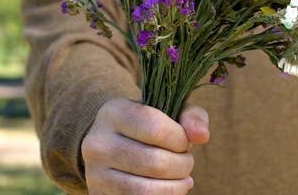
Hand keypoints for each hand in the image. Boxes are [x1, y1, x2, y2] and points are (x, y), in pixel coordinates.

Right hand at [81, 98, 209, 193]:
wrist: (111, 145)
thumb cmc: (147, 126)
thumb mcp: (167, 111)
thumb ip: (190, 116)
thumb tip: (202, 136)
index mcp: (113, 112)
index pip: (157, 129)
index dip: (180, 140)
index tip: (184, 141)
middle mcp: (98, 142)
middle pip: (156, 163)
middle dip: (183, 165)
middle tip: (186, 161)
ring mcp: (95, 172)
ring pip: (147, 189)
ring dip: (176, 186)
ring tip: (182, 178)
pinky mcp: (98, 194)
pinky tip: (170, 188)